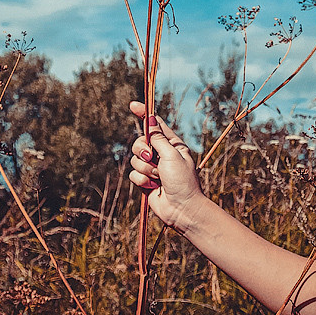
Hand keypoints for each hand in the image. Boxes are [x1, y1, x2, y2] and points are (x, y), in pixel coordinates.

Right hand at [129, 101, 204, 233]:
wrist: (182, 209)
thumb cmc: (182, 181)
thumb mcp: (172, 155)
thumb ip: (158, 138)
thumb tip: (151, 120)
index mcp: (172, 144)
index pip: (156, 125)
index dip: (144, 114)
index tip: (133, 105)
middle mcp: (161, 153)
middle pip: (140, 141)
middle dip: (142, 150)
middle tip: (151, 158)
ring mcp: (153, 167)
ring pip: (135, 159)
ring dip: (146, 169)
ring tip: (158, 177)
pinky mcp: (145, 181)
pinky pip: (133, 174)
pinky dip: (142, 180)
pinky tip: (153, 187)